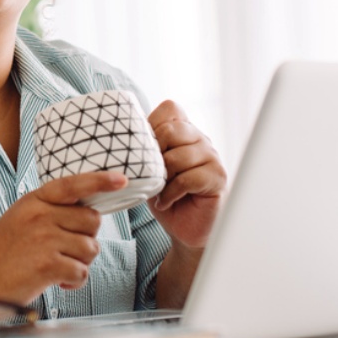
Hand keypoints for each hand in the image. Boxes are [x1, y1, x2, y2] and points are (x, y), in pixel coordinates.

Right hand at [0, 171, 127, 304]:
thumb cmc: (2, 252)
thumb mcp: (22, 218)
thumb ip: (50, 211)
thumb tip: (90, 215)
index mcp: (34, 200)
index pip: (73, 184)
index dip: (100, 180)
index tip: (122, 178)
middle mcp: (40, 215)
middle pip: (92, 220)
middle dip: (87, 238)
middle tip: (66, 251)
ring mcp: (44, 239)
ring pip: (90, 248)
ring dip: (80, 263)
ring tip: (57, 268)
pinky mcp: (47, 265)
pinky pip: (82, 271)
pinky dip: (73, 281)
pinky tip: (56, 282)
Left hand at [147, 101, 225, 248]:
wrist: (184, 228)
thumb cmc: (164, 195)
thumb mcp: (148, 168)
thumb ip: (143, 149)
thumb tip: (119, 136)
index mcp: (185, 130)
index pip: (170, 108)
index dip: (152, 124)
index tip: (143, 148)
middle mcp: (201, 139)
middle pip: (172, 130)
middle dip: (154, 153)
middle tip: (150, 174)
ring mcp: (212, 157)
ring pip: (178, 156)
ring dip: (162, 178)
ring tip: (158, 190)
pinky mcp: (218, 177)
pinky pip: (187, 179)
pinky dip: (170, 193)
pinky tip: (166, 202)